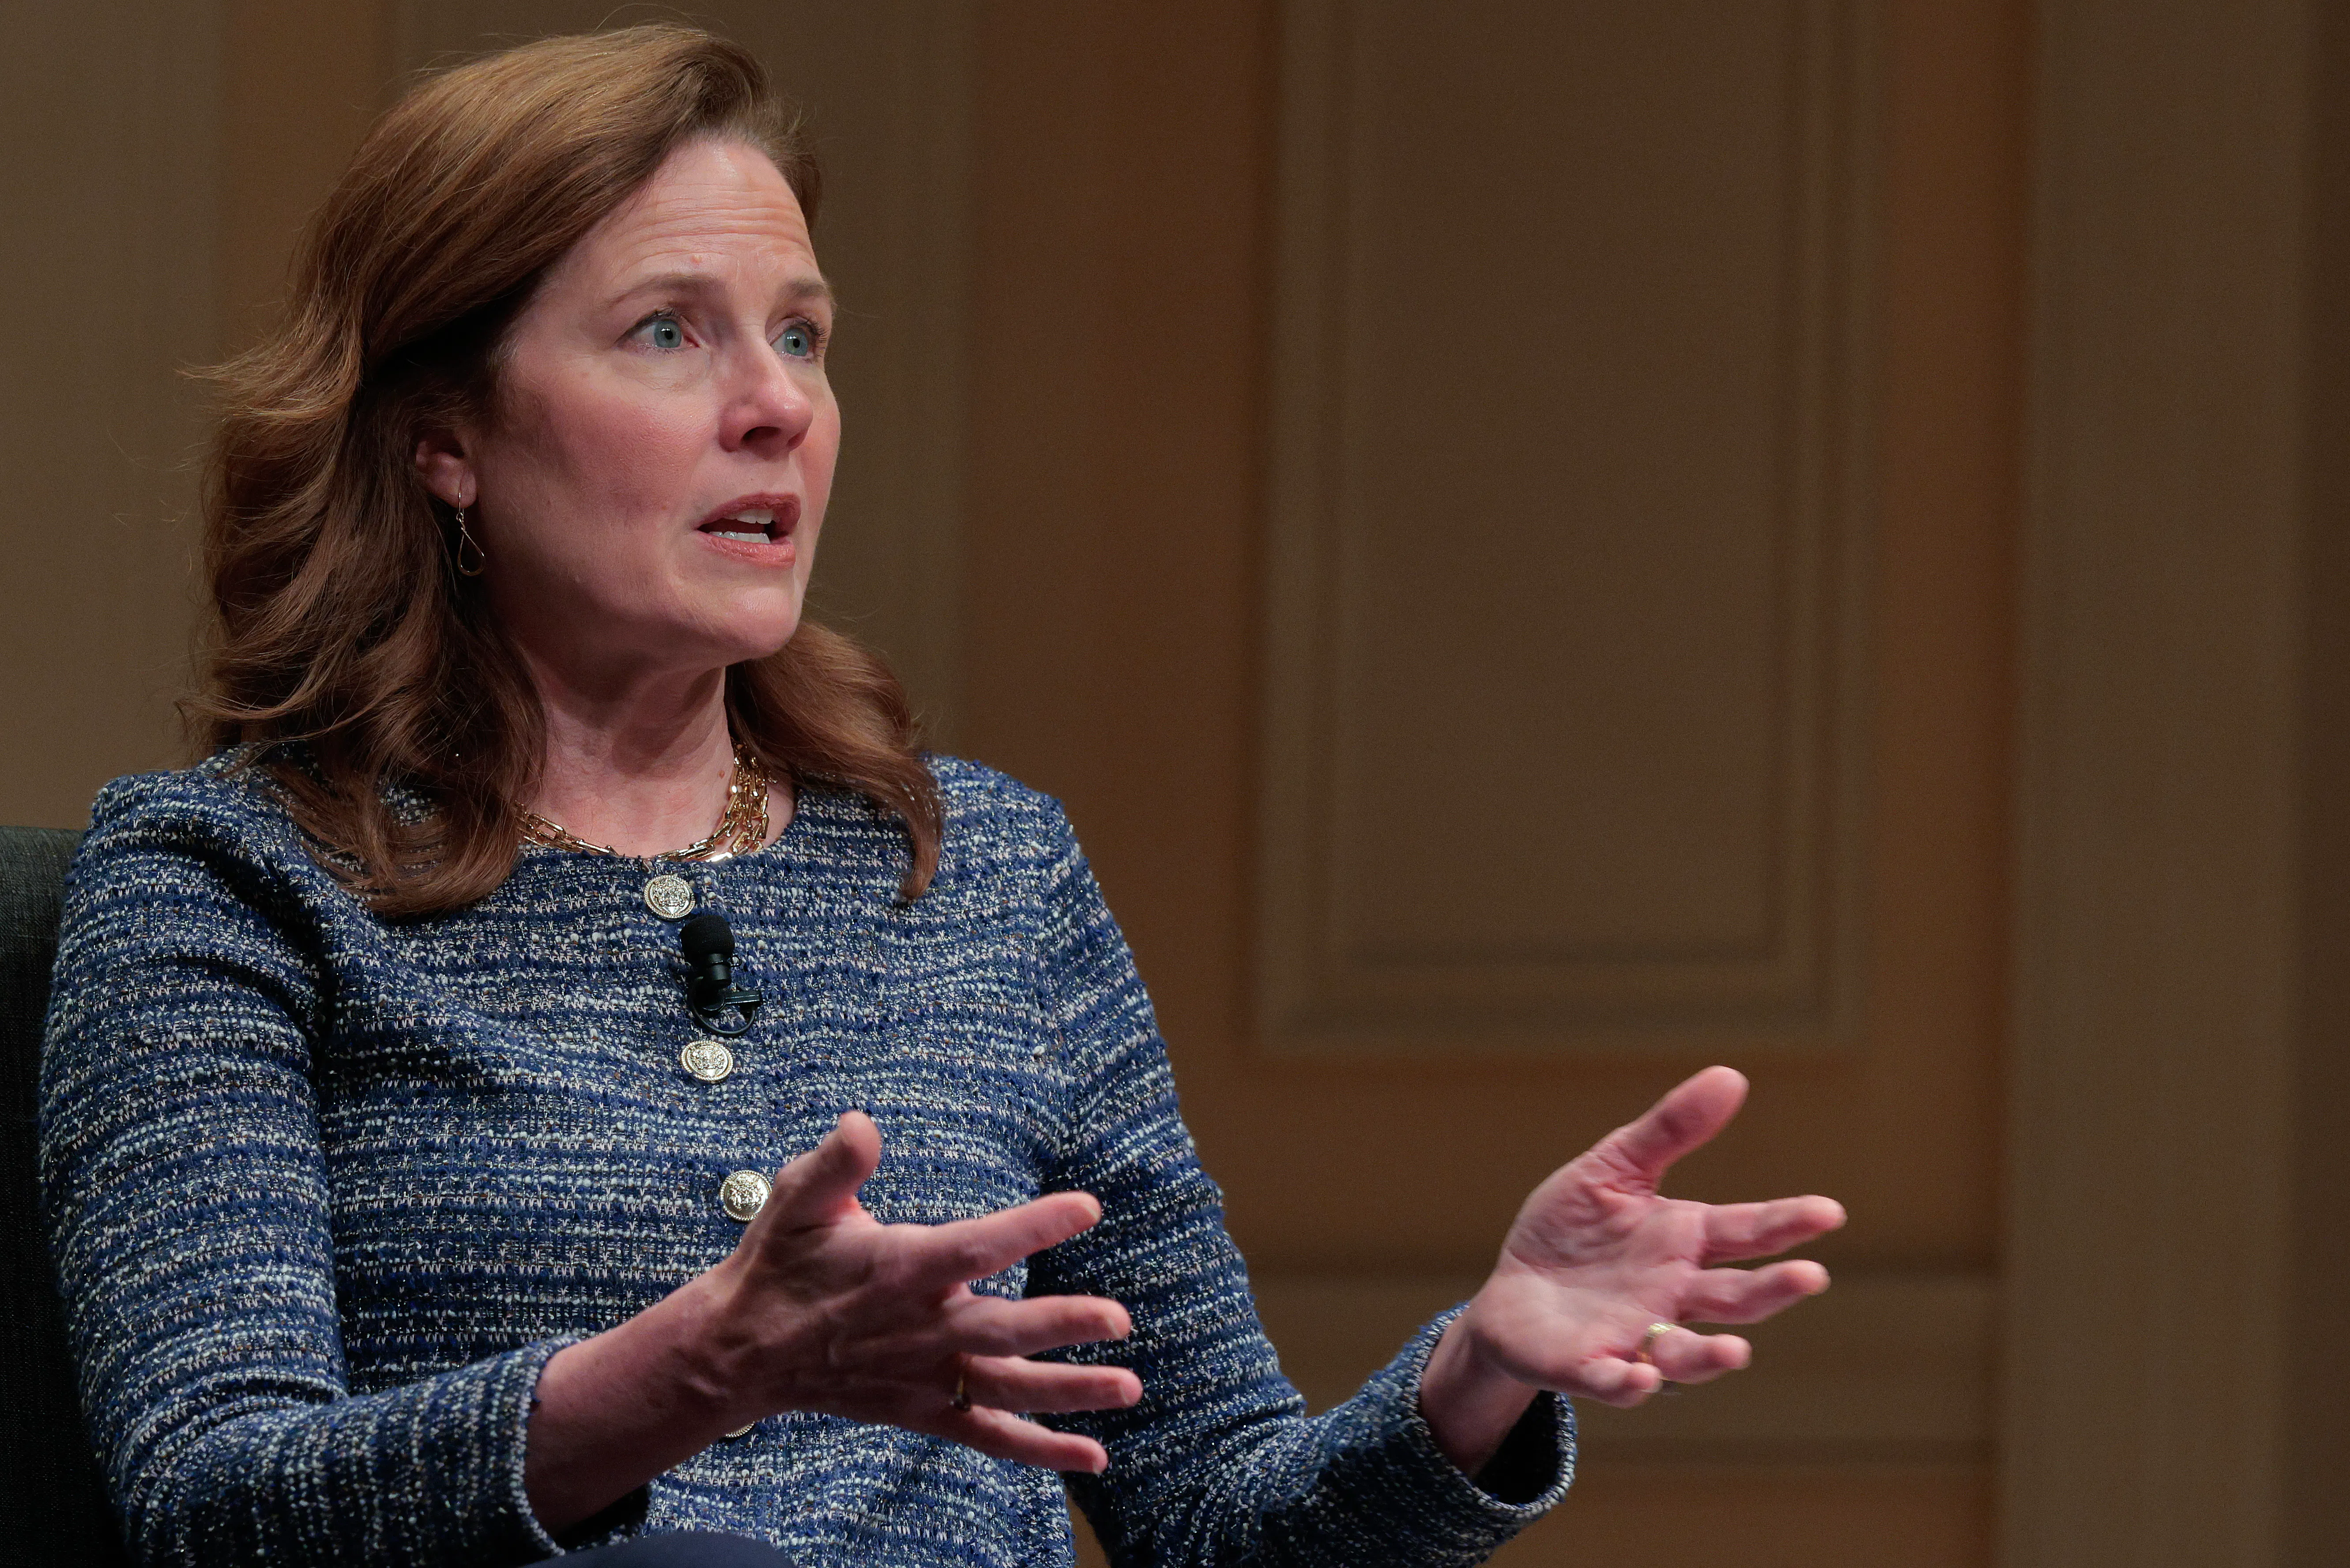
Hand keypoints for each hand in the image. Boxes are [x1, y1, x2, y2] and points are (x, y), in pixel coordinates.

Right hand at [696, 1110, 1141, 1470]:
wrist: (743, 1350)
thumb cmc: (780, 1265)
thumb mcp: (795, 1201)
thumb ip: (834, 1163)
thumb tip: (862, 1124)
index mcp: (899, 1271)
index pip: (976, 1247)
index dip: (1032, 1227)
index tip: (1086, 1208)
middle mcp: (920, 1329)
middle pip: (1003, 1331)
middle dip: (1063, 1324)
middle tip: (1119, 1319)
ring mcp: (925, 1377)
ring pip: (1007, 1389)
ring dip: (1071, 1391)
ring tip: (1130, 1386)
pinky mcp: (924, 1410)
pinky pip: (989, 1436)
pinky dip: (1041, 1450)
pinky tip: (1092, 1455)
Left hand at [1419, 1067, 1843, 1471]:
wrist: (1512, 1293)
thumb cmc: (1571, 1230)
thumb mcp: (1613, 1168)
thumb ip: (1669, 1129)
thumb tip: (1732, 1075)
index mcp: (1684, 1242)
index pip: (1746, 1232)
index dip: (1788, 1222)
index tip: (1829, 1211)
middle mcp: (1674, 1295)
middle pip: (1734, 1296)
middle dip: (1773, 1289)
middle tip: (1811, 1276)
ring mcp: (1637, 1337)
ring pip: (1687, 1353)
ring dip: (1711, 1355)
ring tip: (1735, 1352)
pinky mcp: (1591, 1367)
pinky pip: (1615, 1382)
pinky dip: (1630, 1384)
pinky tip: (1639, 1377)